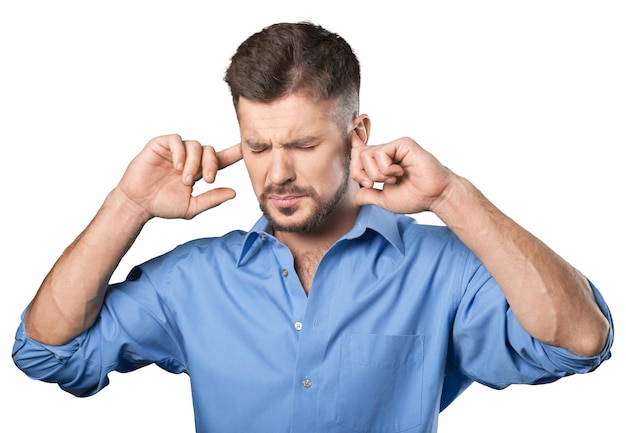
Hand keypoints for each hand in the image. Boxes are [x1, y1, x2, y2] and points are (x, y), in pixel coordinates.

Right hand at [117, 134, 241, 219]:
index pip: (221, 159)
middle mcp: (189, 158)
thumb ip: (212, 199)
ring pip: (194, 145)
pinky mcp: (160, 145)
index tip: (246, 149)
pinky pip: (176, 140)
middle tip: (207, 180)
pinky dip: (180, 152)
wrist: (138, 204)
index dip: (234, 153)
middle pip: (210, 150)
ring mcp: (175, 151)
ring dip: (194, 163)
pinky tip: (178, 166)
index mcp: (199, 171)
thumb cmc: (163, 205)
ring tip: (186, 180)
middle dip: (211, 164)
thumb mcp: (192, 206)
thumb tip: (234, 193)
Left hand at [350, 137, 453, 214]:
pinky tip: (400, 173)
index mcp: (381, 163)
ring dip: (376, 174)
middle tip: (373, 185)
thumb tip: (354, 196)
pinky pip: (380, 153)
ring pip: (366, 155)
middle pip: (357, 154)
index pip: (357, 156)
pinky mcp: (402, 143)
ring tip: (393, 180)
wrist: (434, 196)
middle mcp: (386, 153)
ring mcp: (394, 147)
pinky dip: (386, 169)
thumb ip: (368, 195)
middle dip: (359, 173)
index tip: (367, 184)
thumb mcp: (384, 199)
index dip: (354, 168)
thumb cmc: (415, 197)